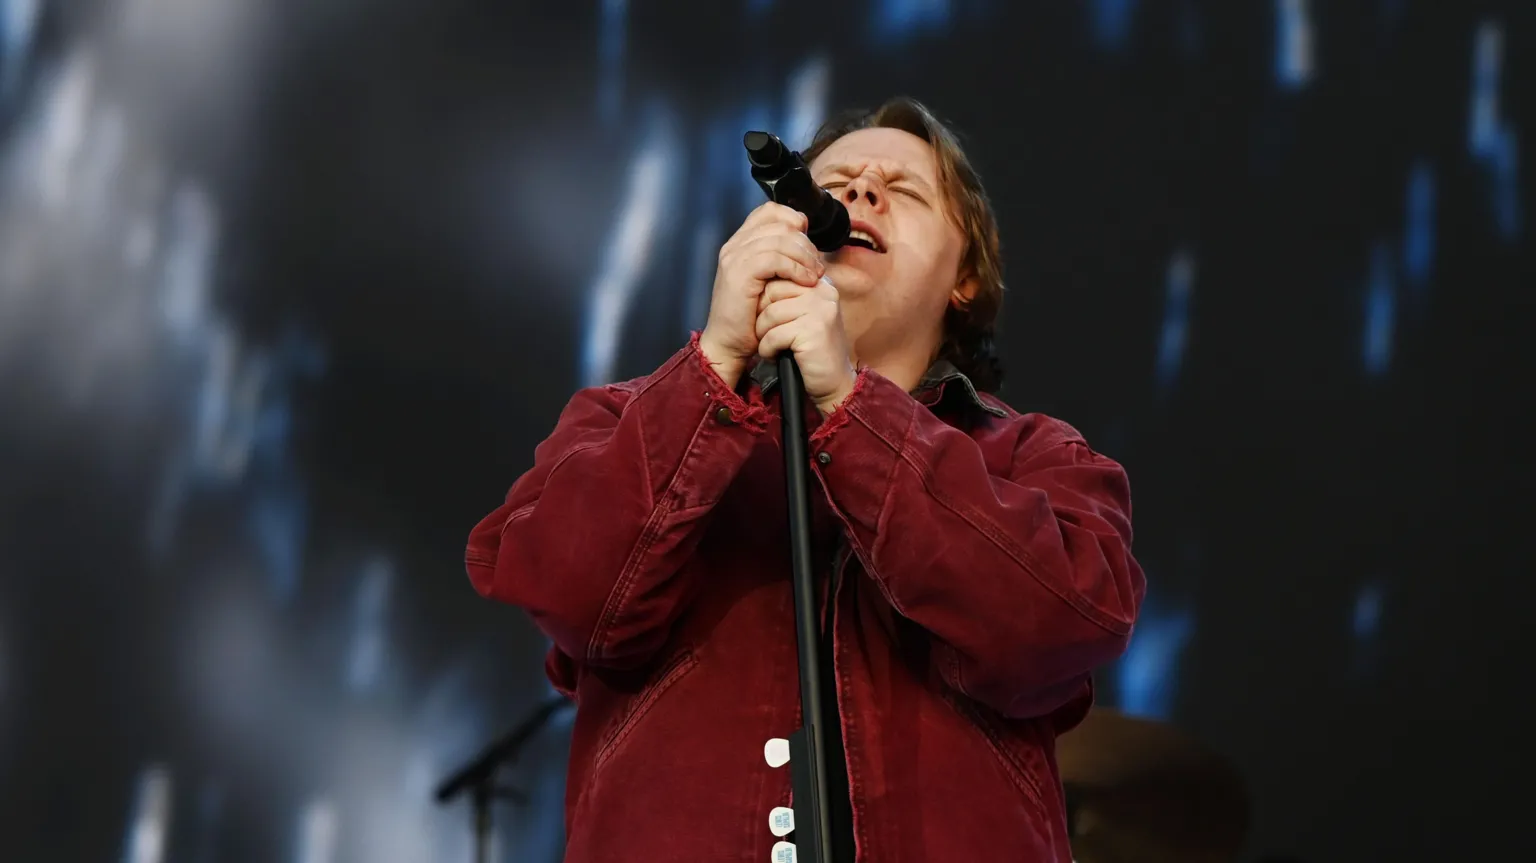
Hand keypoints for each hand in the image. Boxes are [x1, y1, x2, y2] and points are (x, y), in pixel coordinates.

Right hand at [699, 202, 824, 388]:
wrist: (729, 344)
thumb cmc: (751, 317)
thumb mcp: (768, 281)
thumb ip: (781, 259)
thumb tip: (808, 243)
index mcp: (740, 243)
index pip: (770, 211)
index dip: (794, 219)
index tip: (809, 241)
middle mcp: (734, 245)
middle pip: (779, 223)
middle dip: (805, 243)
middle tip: (817, 265)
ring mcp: (735, 258)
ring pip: (780, 239)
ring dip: (805, 256)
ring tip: (815, 275)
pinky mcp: (740, 274)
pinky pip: (775, 259)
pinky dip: (796, 268)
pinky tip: (806, 281)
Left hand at [755, 279, 856, 414]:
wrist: (834, 382)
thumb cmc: (814, 349)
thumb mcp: (804, 315)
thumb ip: (789, 296)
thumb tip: (759, 282)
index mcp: (820, 284)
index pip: (779, 277)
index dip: (765, 300)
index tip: (770, 320)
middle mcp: (823, 292)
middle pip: (771, 292)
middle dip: (761, 316)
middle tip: (768, 334)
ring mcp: (820, 310)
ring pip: (769, 314)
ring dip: (763, 335)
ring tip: (773, 347)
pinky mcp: (813, 331)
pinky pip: (773, 334)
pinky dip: (767, 349)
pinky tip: (776, 356)